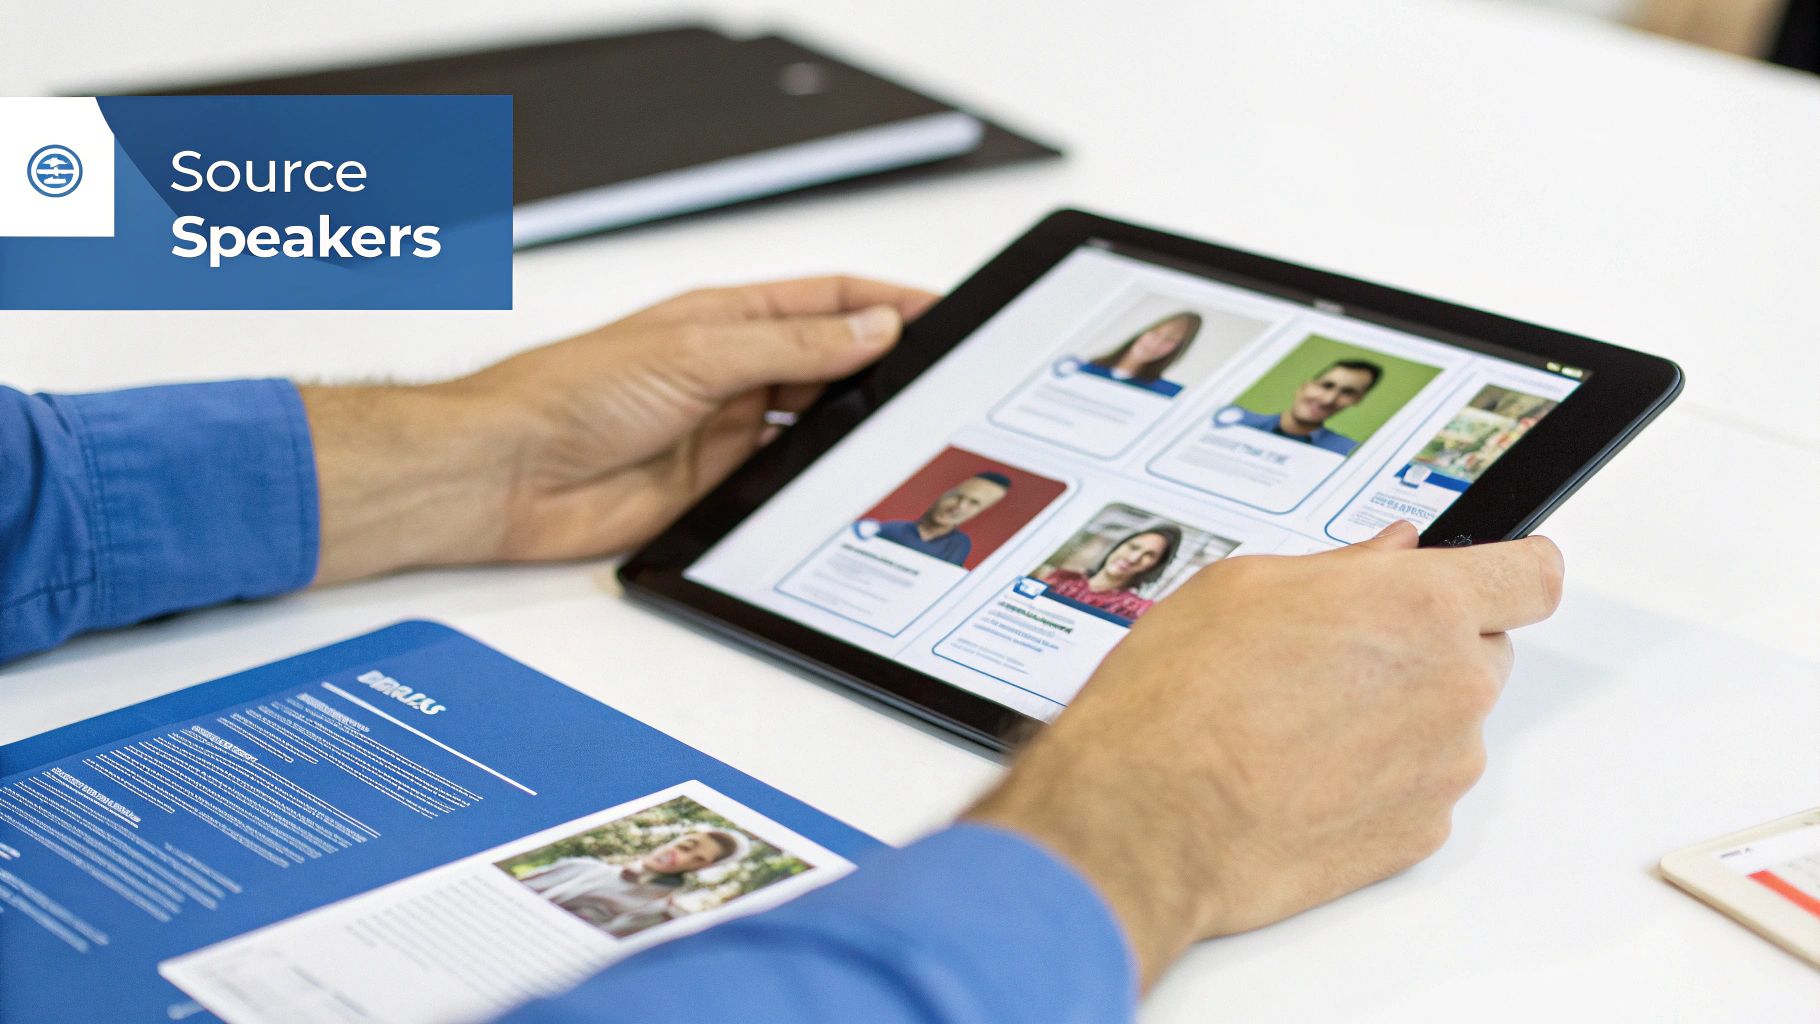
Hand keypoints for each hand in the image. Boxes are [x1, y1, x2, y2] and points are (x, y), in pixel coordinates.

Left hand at [303, 276, 935, 583]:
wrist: (506, 474)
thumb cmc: (568, 392)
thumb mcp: (698, 352)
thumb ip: (792, 344)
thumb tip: (872, 329)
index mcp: (727, 320)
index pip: (830, 302)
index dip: (888, 305)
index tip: (942, 314)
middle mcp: (730, 373)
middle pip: (831, 364)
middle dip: (884, 368)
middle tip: (939, 381)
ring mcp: (725, 432)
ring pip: (814, 425)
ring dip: (853, 427)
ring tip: (903, 430)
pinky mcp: (715, 490)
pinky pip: (783, 483)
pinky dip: (816, 481)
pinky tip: (842, 481)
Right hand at [968, 521, 1563, 987]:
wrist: (1147, 818)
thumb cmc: (1179, 698)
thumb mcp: (1243, 586)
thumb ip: (1341, 567)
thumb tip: (1389, 555)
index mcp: (1421, 604)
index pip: (1532, 575)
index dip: (1512, 569)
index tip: (1496, 572)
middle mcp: (1453, 686)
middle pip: (1485, 651)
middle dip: (1428, 646)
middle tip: (1339, 655)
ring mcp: (1443, 769)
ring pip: (1446, 724)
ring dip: (1396, 717)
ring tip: (1297, 724)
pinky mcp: (1418, 836)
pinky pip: (1417, 790)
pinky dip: (1376, 781)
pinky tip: (1300, 775)